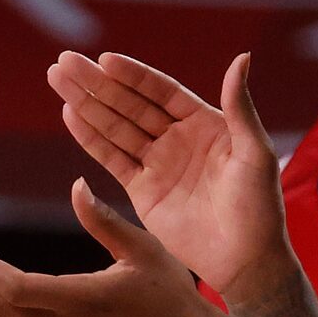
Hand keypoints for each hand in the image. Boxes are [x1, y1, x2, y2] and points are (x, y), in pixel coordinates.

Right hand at [52, 48, 288, 299]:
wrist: (245, 260)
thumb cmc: (260, 206)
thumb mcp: (255, 151)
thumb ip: (240, 106)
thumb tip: (242, 57)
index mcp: (205, 123)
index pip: (161, 91)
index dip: (133, 75)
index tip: (105, 59)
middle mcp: (177, 138)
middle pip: (129, 104)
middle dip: (97, 83)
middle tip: (65, 61)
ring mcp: (157, 163)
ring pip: (114, 127)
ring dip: (86, 103)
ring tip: (57, 79)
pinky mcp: (141, 191)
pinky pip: (111, 159)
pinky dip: (89, 137)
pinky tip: (70, 114)